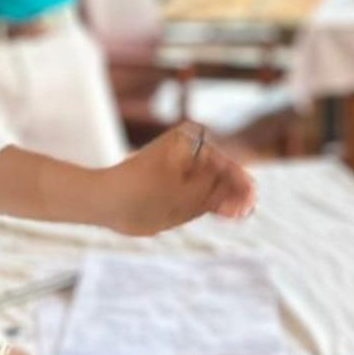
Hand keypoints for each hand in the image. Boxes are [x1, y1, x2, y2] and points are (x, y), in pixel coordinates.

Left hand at [99, 122, 255, 235]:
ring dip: (224, 198)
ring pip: (215, 182)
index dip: (241, 186)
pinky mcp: (177, 179)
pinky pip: (202, 188)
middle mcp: (189, 147)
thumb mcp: (184, 198)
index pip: (227, 164)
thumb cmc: (141, 195)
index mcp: (191, 140)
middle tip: (242, 212)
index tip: (249, 205)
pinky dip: (210, 200)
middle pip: (223, 172)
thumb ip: (217, 195)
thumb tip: (245, 196)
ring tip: (233, 214)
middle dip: (234, 192)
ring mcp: (183, 163)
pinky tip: (221, 212)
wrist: (104, 200)